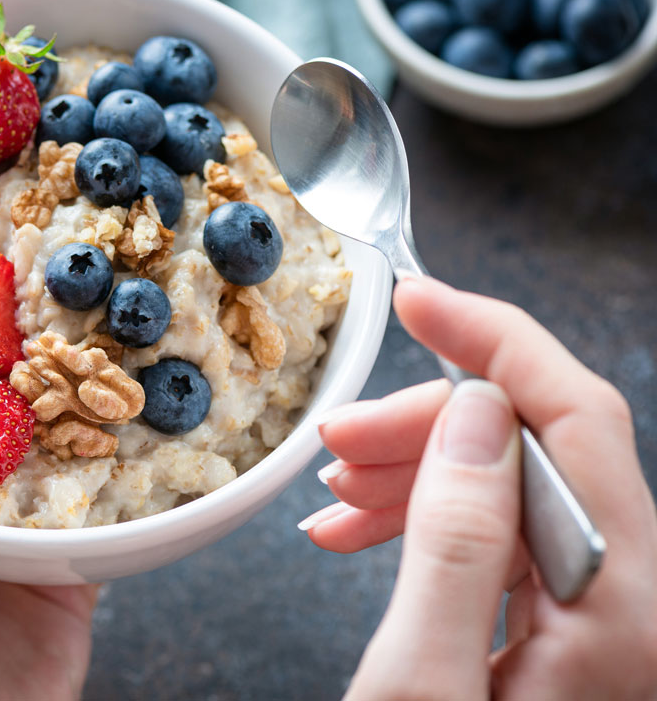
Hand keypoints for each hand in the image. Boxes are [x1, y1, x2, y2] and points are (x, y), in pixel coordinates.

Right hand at [301, 276, 656, 699]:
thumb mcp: (420, 685)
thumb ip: (455, 543)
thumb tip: (471, 412)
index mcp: (621, 605)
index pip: (573, 417)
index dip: (494, 338)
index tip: (416, 296)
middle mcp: (633, 599)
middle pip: (535, 447)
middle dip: (424, 424)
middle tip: (331, 443)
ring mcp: (603, 616)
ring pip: (509, 486)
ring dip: (414, 471)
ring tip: (331, 496)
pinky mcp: (567, 631)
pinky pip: (498, 536)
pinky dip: (424, 519)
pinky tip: (358, 532)